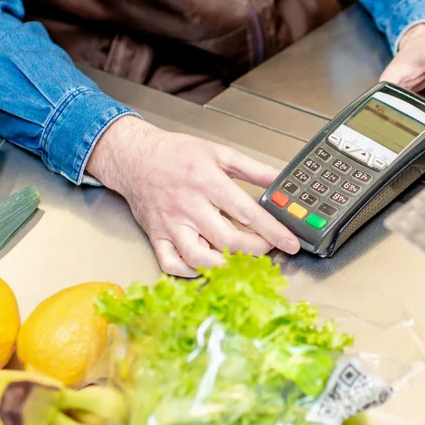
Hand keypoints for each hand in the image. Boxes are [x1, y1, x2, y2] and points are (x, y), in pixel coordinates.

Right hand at [87, 116, 299, 276]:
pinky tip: (205, 267)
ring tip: (242, 262)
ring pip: (199, 258)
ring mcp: (171, 224)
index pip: (247, 213)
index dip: (273, 231)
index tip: (290, 242)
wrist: (134, 157)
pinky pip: (171, 263)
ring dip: (226, 266)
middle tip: (269, 248)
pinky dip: (189, 272)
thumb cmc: (176, 153)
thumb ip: (253, 168)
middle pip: (227, 240)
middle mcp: (189, 205)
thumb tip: (280, 180)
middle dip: (255, 250)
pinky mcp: (156, 235)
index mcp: (207, 181)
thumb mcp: (219, 152)